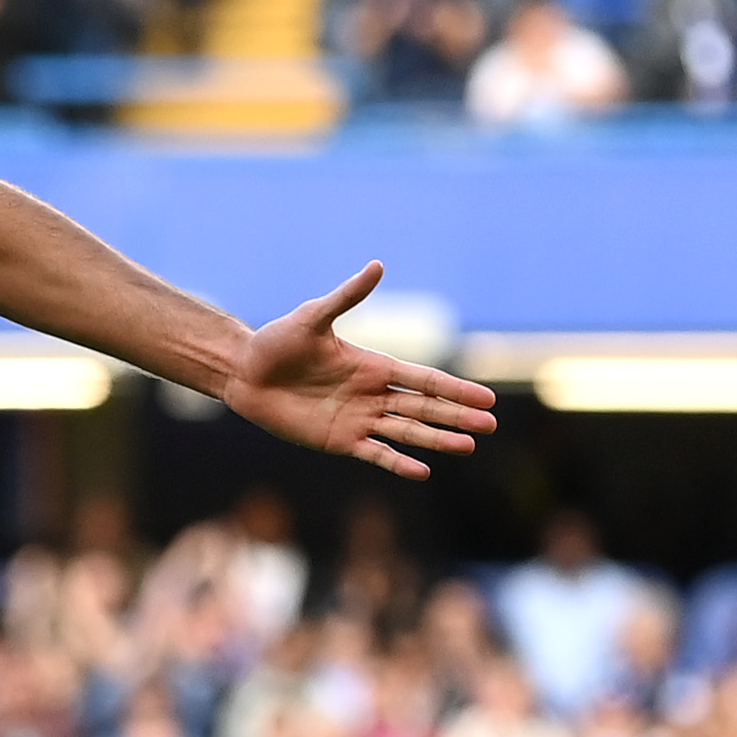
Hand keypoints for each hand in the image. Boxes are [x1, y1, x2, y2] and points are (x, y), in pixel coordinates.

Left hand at [223, 262, 496, 480]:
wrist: (245, 372)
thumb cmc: (278, 341)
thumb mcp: (314, 317)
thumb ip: (348, 296)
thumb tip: (377, 264)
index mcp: (374, 365)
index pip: (424, 379)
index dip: (455, 389)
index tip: (486, 398)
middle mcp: (373, 394)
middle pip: (424, 407)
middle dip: (456, 416)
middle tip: (490, 425)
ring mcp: (358, 419)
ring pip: (407, 431)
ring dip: (436, 439)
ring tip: (468, 446)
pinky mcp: (339, 440)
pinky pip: (374, 454)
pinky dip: (398, 463)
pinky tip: (423, 472)